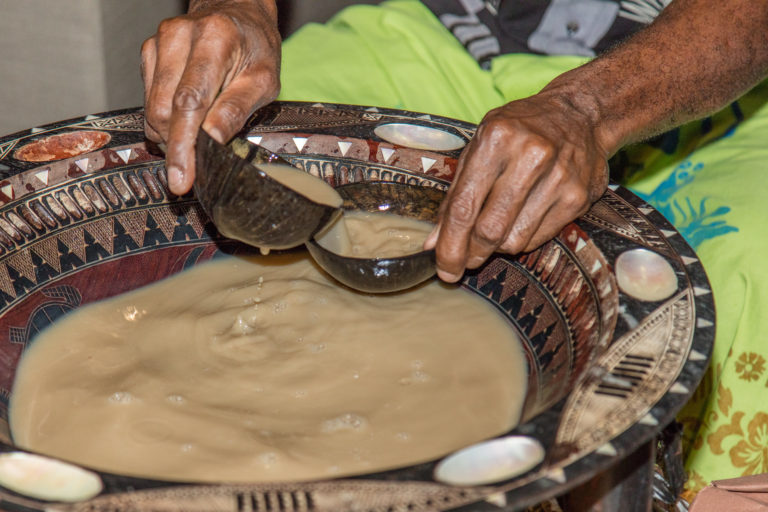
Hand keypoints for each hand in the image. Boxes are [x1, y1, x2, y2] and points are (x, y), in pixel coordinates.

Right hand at [141, 0, 280, 194]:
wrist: (236, 12)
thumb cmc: (255, 47)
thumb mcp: (264, 80)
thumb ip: (237, 109)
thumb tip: (212, 141)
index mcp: (215, 40)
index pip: (190, 102)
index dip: (183, 145)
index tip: (182, 178)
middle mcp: (179, 36)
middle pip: (165, 109)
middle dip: (177, 146)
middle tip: (195, 165)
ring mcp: (159, 42)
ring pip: (151, 109)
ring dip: (170, 134)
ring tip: (196, 136)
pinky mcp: (148, 52)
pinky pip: (148, 101)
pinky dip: (165, 120)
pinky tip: (186, 118)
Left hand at [424, 90, 609, 281]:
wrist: (580, 114)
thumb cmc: (520, 130)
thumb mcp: (480, 146)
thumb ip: (456, 193)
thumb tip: (435, 241)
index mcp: (496, 139)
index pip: (464, 206)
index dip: (450, 244)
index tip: (443, 267)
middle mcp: (530, 157)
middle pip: (489, 229)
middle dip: (471, 254)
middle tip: (464, 262)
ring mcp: (558, 178)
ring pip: (514, 240)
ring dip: (497, 247)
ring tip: (494, 233)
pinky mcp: (577, 198)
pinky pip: (538, 239)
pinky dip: (521, 239)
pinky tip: (519, 222)